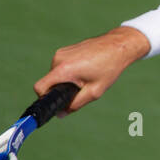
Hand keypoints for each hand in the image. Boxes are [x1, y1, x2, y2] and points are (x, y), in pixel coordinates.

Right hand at [33, 26, 149, 114]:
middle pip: (50, 82)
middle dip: (62, 89)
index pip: (40, 87)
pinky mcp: (65, 50)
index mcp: (63, 69)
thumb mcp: (94, 91)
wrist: (119, 45)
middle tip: (82, 89)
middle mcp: (58, 59)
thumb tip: (60, 114)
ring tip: (87, 77)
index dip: (45, 98)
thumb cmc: (109, 67)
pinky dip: (70, 72)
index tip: (56, 103)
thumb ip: (76, 104)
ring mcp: (61, 52)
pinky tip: (87, 70)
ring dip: (67, 80)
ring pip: (57, 74)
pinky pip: (62, 66)